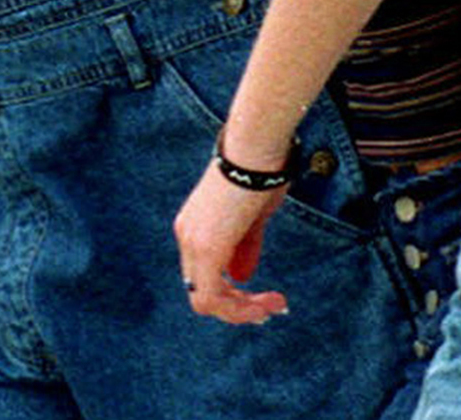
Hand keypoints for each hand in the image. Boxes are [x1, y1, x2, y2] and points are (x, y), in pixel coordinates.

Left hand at [174, 156, 289, 325]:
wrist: (256, 148)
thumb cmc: (261, 172)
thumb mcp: (253, 216)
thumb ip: (244, 247)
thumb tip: (242, 278)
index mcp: (194, 225)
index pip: (203, 274)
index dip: (231, 292)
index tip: (262, 296)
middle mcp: (187, 235)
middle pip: (201, 292)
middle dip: (237, 307)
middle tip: (269, 309)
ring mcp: (193, 242)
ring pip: (206, 301)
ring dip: (242, 312)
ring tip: (274, 307)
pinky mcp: (207, 249)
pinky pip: (214, 298)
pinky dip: (241, 309)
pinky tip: (266, 304)